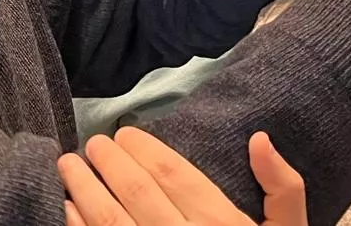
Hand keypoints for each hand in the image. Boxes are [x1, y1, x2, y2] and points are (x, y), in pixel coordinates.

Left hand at [59, 128, 305, 224]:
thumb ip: (283, 189)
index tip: (124, 135)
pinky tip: (67, 207)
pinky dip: (77, 225)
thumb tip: (259, 139)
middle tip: (94, 143)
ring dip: (83, 188)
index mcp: (221, 224)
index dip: (142, 148)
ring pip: (109, 219)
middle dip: (108, 161)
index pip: (172, 173)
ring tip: (68, 166)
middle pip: (135, 190)